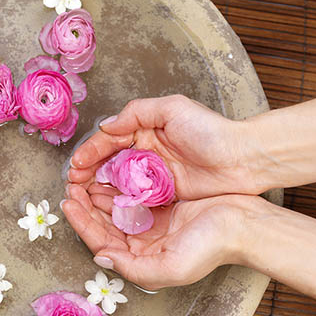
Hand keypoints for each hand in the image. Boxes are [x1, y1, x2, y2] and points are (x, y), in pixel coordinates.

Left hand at [62, 183, 259, 289]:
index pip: (101, 242)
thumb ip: (132, 268)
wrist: (243, 225)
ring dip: (98, 194)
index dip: (81, 224)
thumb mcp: (170, 267)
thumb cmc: (210, 248)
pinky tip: (108, 174)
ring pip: (115, 208)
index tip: (68, 203)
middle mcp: (142, 243)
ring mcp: (151, 223)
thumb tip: (101, 259)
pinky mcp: (162, 205)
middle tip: (70, 185)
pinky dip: (118, 186)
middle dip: (85, 206)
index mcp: (140, 259)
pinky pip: (132, 195)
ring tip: (83, 177)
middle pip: (103, 224)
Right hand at [68, 95, 261, 199]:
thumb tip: (107, 125)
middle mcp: (145, 152)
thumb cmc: (211, 131)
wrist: (242, 160)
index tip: (76, 165)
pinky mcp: (162, 193)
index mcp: (145, 129)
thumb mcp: (173, 109)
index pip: (109, 140)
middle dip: (88, 172)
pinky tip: (106, 206)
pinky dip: (117, 200)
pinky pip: (133, 197)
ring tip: (82, 196)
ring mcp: (153, 174)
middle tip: (73, 184)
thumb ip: (137, 112)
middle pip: (108, 162)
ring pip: (117, 181)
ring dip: (98, 187)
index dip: (90, 152)